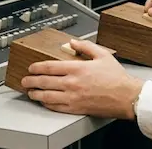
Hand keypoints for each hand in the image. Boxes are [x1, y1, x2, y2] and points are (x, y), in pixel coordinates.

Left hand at [21, 39, 143, 119]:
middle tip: (25, 80)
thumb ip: (86, 46)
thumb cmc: (117, 78)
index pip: (50, 67)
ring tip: (30, 92)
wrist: (126, 97)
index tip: (31, 67)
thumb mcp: (102, 55)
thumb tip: (72, 42)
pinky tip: (44, 102)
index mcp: (77, 68)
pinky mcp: (76, 109)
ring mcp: (73, 97)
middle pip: (44, 81)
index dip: (37, 67)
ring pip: (47, 96)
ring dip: (35, 94)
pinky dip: (47, 104)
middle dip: (31, 80)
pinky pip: (56, 107)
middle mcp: (72, 83)